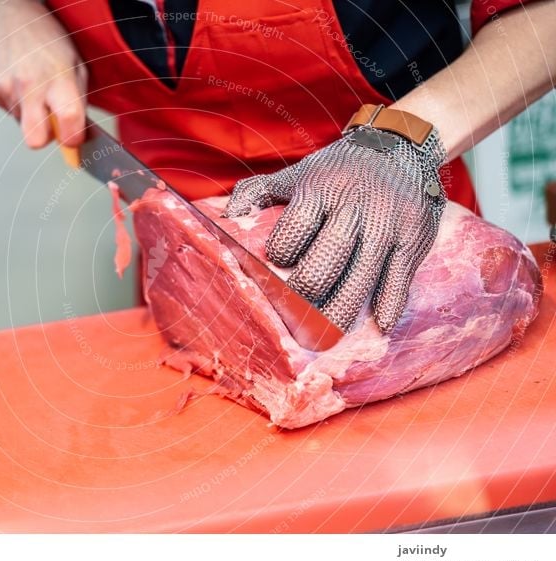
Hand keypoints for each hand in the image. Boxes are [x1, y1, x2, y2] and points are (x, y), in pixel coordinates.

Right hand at [0, 0, 87, 146]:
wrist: (6, 15)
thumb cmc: (47, 40)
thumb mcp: (75, 63)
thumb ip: (79, 100)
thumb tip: (79, 135)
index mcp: (58, 76)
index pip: (69, 122)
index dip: (74, 138)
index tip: (74, 136)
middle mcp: (30, 84)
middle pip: (35, 140)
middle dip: (45, 138)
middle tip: (52, 123)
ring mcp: (6, 86)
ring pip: (22, 125)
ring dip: (31, 114)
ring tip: (34, 87)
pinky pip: (8, 111)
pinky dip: (16, 103)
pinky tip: (19, 81)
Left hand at [223, 122, 446, 333]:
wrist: (399, 147)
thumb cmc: (336, 170)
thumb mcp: (297, 172)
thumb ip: (258, 192)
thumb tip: (225, 218)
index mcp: (322, 187)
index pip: (298, 224)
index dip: (284, 250)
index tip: (278, 264)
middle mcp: (356, 205)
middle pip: (330, 255)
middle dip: (308, 288)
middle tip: (295, 312)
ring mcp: (388, 224)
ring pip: (363, 275)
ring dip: (342, 310)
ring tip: (324, 334)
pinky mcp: (414, 239)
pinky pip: (400, 278)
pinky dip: (389, 304)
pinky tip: (378, 325)